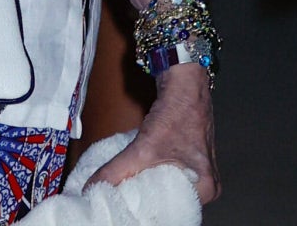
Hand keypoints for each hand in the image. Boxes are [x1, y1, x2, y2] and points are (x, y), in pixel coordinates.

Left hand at [88, 63, 218, 202]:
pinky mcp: (186, 159)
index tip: (125, 212)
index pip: (171, 212)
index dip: (146, 213)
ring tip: (123, 196)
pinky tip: (132, 180)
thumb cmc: (176, 115)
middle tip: (121, 205)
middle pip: (169, 202)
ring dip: (145, 189)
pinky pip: (165, 176)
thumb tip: (91, 187)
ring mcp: (197, 171)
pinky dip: (149, 177)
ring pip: (165, 188)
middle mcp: (205, 185)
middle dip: (145, 204)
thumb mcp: (143, 149)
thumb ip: (116, 171)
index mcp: (205, 190)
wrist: (183, 84)